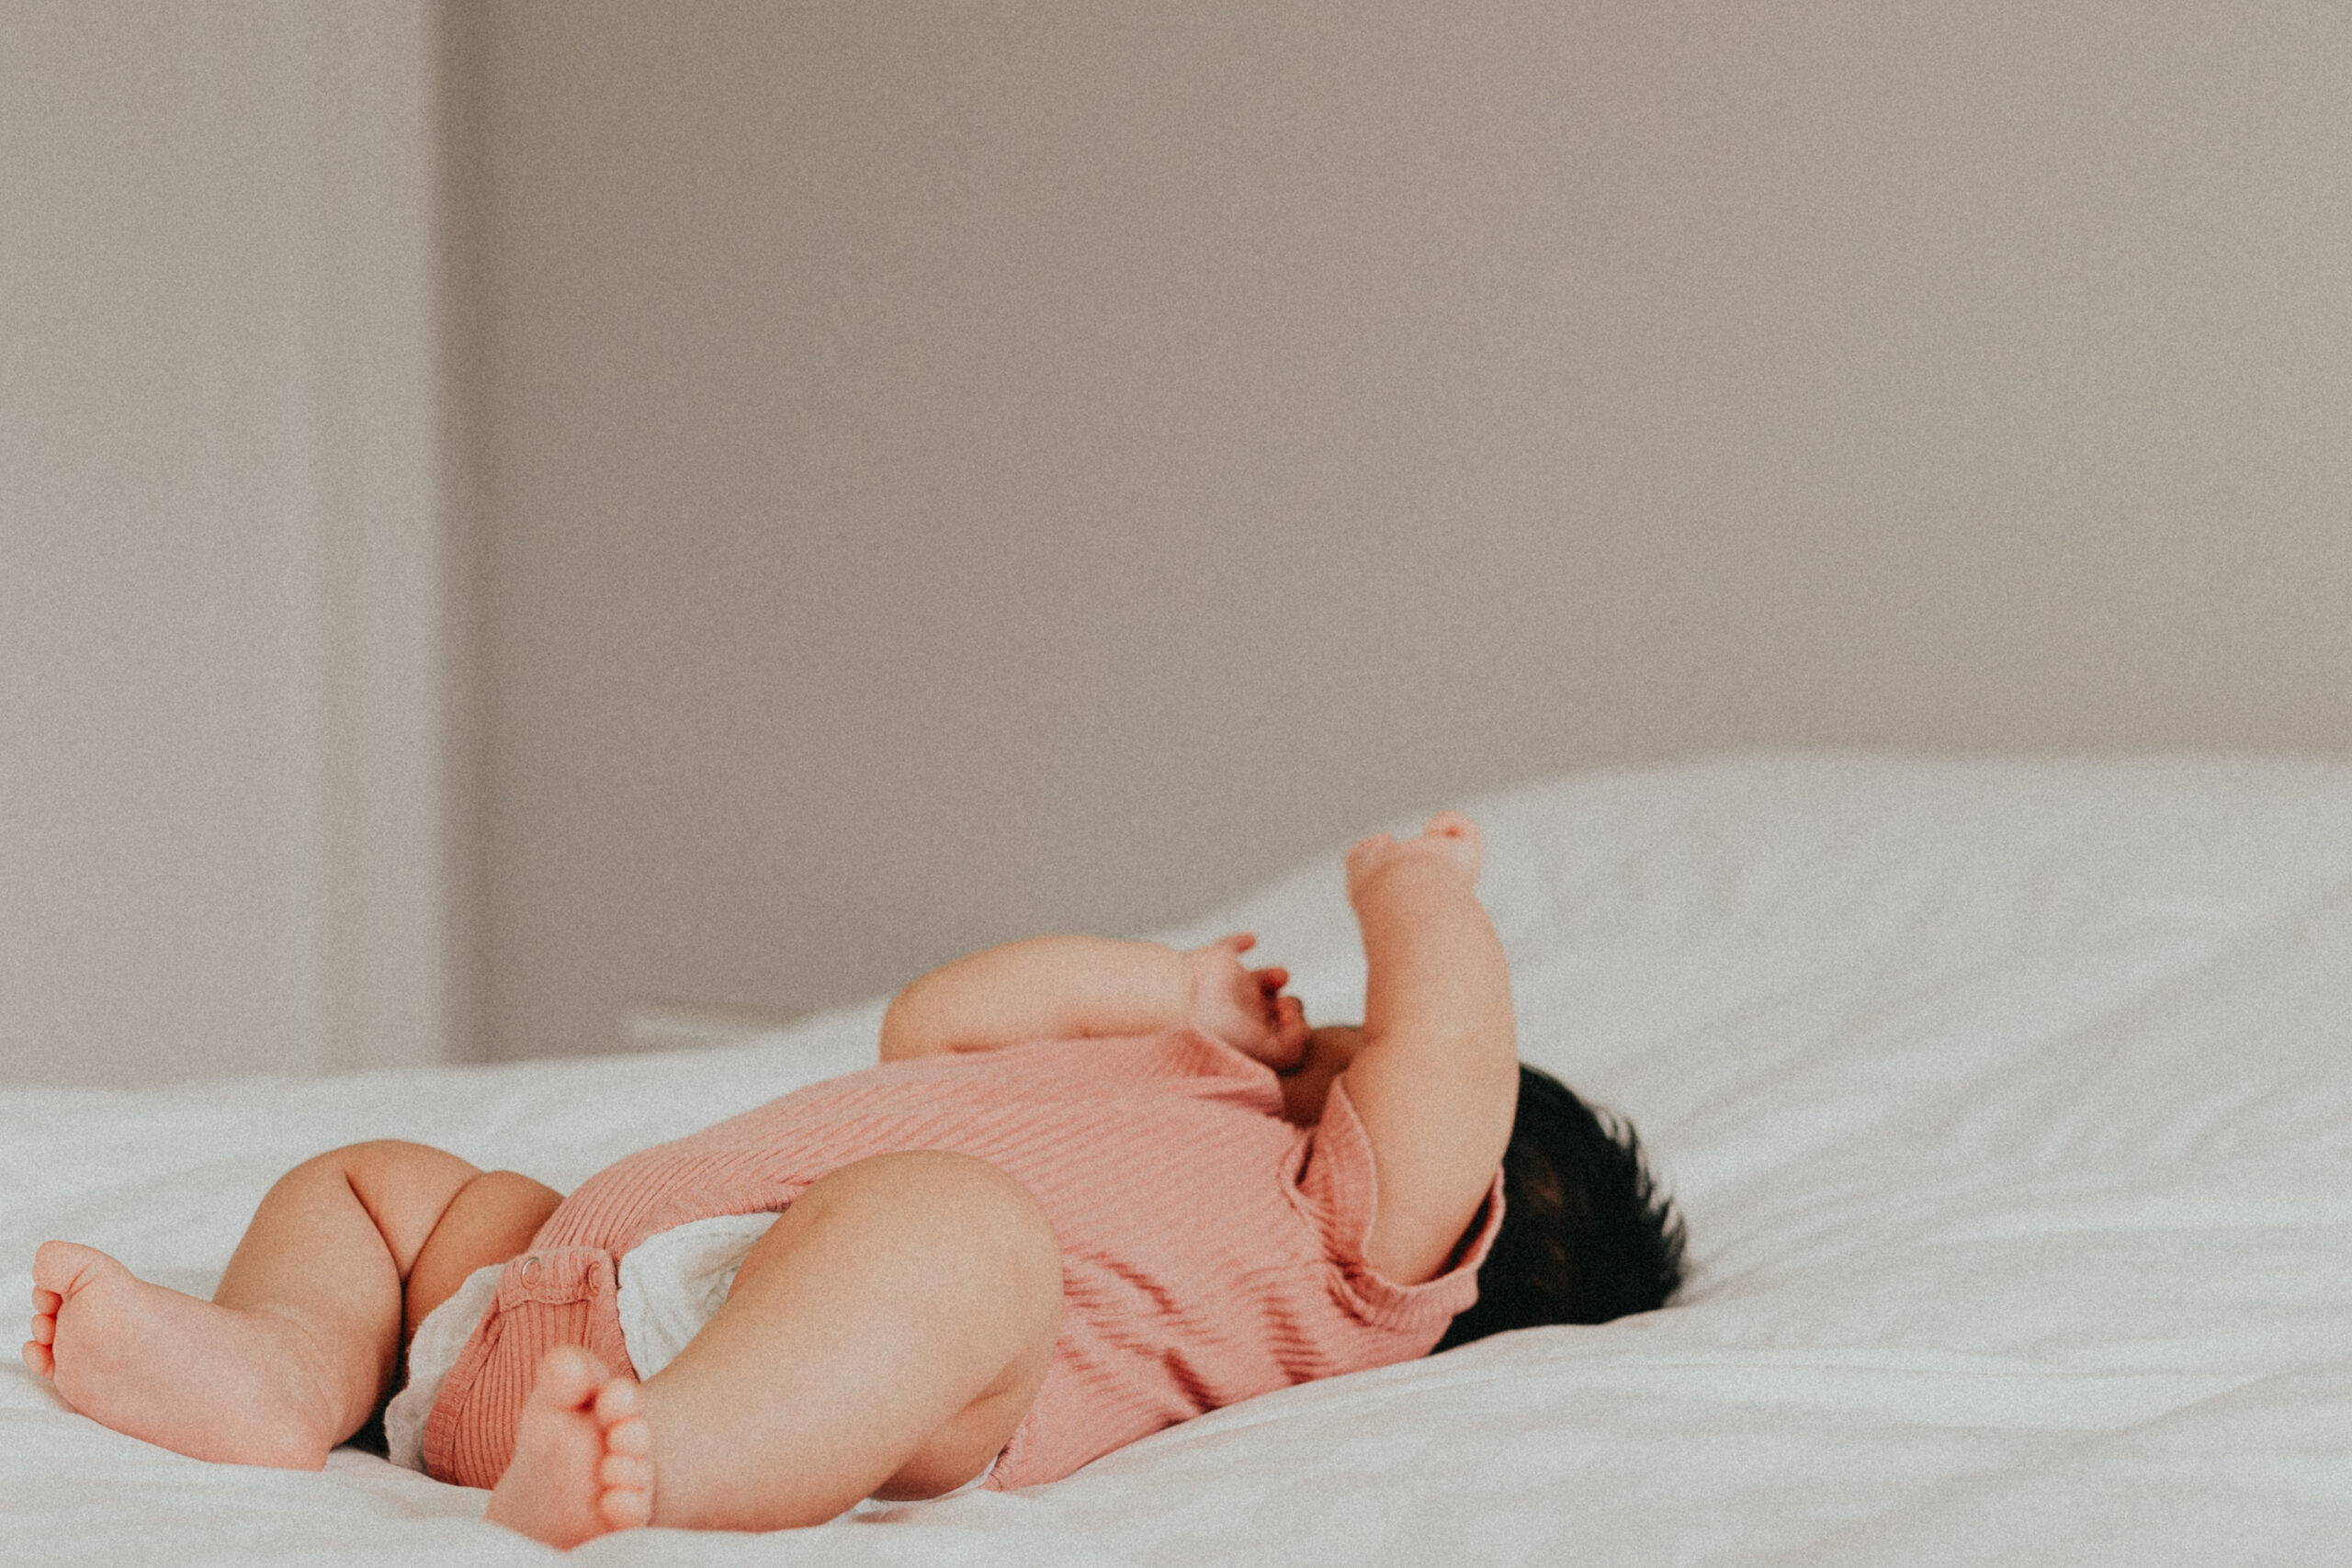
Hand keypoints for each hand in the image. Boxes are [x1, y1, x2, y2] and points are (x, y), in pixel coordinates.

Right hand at [1185, 933, 1309, 1070]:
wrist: (1183, 1003)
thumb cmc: (1221, 1032)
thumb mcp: (1267, 1051)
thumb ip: (1293, 1047)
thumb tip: (1302, 1027)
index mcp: (1250, 1034)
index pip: (1282, 1031)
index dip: (1295, 1024)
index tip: (1287, 1019)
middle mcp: (1241, 1012)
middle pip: (1275, 1007)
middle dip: (1289, 1005)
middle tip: (1282, 1006)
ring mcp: (1229, 985)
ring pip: (1259, 981)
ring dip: (1276, 977)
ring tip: (1278, 978)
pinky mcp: (1217, 958)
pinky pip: (1232, 946)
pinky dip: (1242, 942)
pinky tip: (1251, 941)